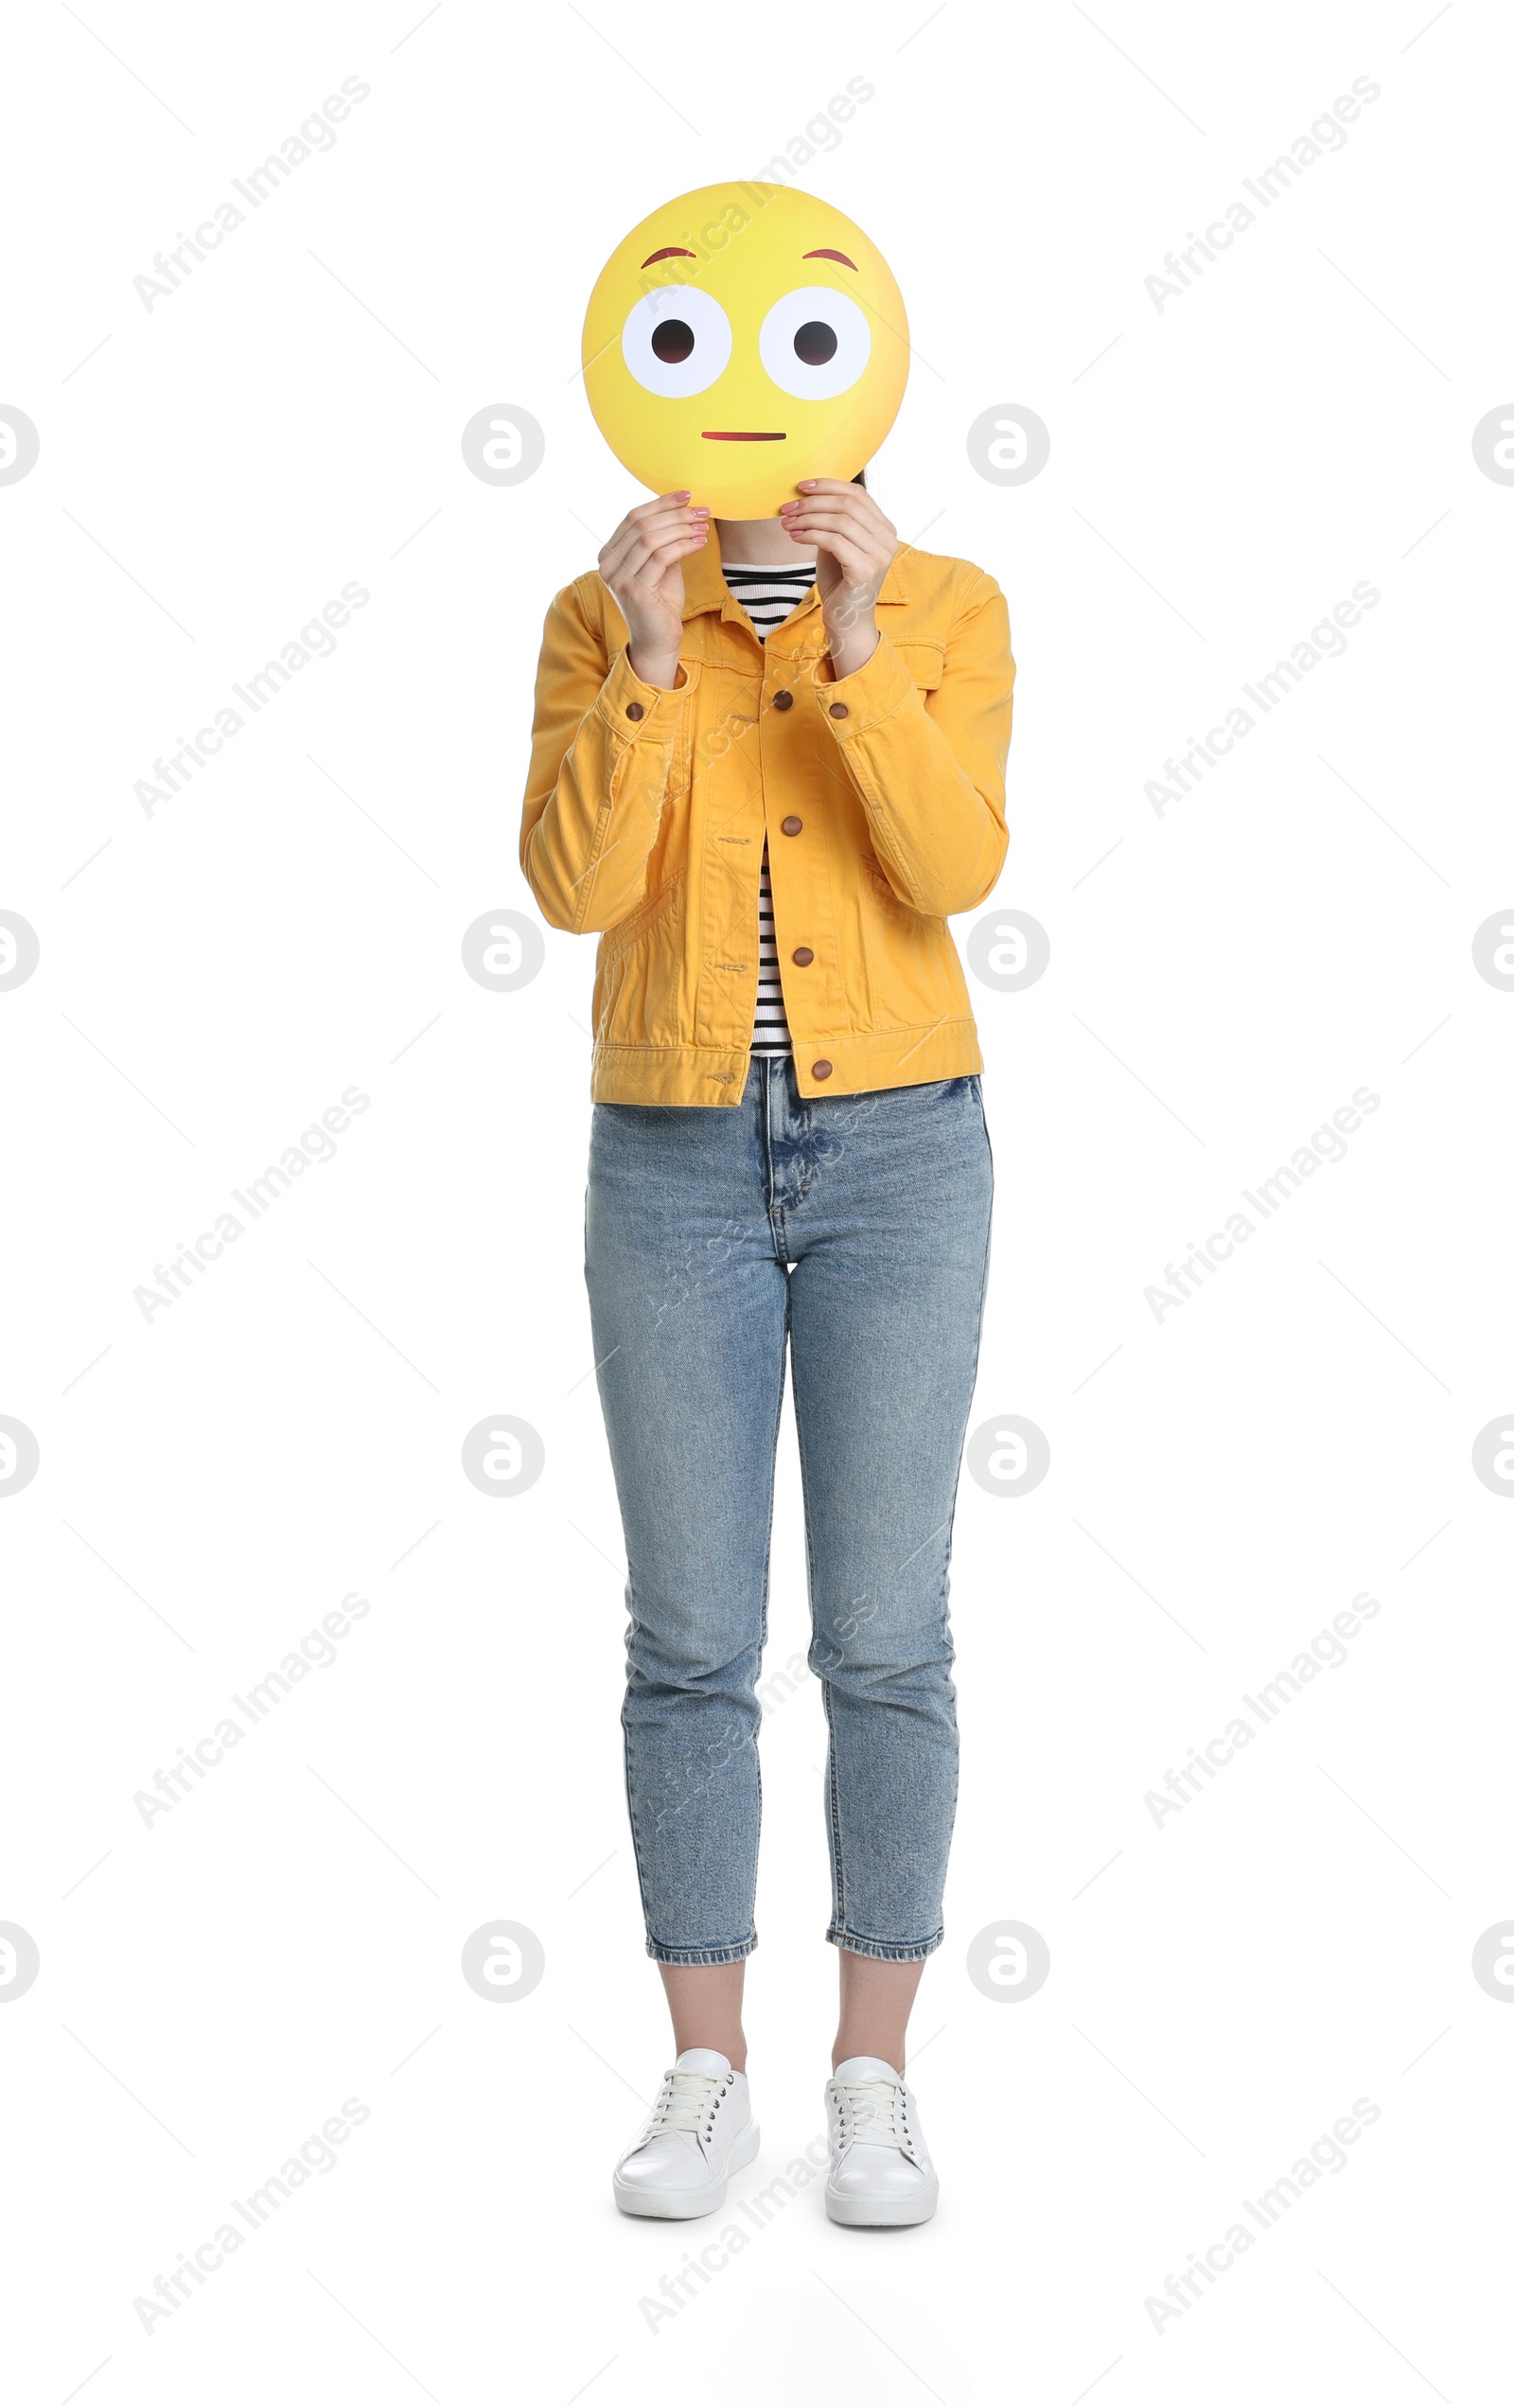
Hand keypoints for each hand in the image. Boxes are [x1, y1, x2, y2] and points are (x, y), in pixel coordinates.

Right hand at [598, 492, 709, 687]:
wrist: (658, 640)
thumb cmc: (661, 603)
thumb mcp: (660, 565)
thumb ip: (662, 541)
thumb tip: (682, 510)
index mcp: (609, 555)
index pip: (633, 518)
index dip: (660, 503)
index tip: (686, 496)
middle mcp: (608, 565)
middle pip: (642, 524)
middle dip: (675, 514)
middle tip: (701, 510)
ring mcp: (619, 578)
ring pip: (651, 538)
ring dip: (682, 528)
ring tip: (703, 525)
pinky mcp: (634, 590)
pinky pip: (662, 557)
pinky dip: (683, 545)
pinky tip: (700, 542)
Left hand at [778, 479, 895, 678]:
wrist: (846, 620)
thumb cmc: (840, 581)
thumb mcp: (836, 544)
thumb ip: (832, 520)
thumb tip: (807, 496)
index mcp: (884, 528)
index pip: (858, 494)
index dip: (828, 485)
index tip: (801, 487)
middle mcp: (887, 539)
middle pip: (848, 504)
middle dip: (813, 503)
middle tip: (788, 508)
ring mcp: (880, 555)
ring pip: (840, 521)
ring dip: (808, 519)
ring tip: (787, 524)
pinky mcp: (866, 570)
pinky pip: (834, 541)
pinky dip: (811, 535)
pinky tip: (795, 537)